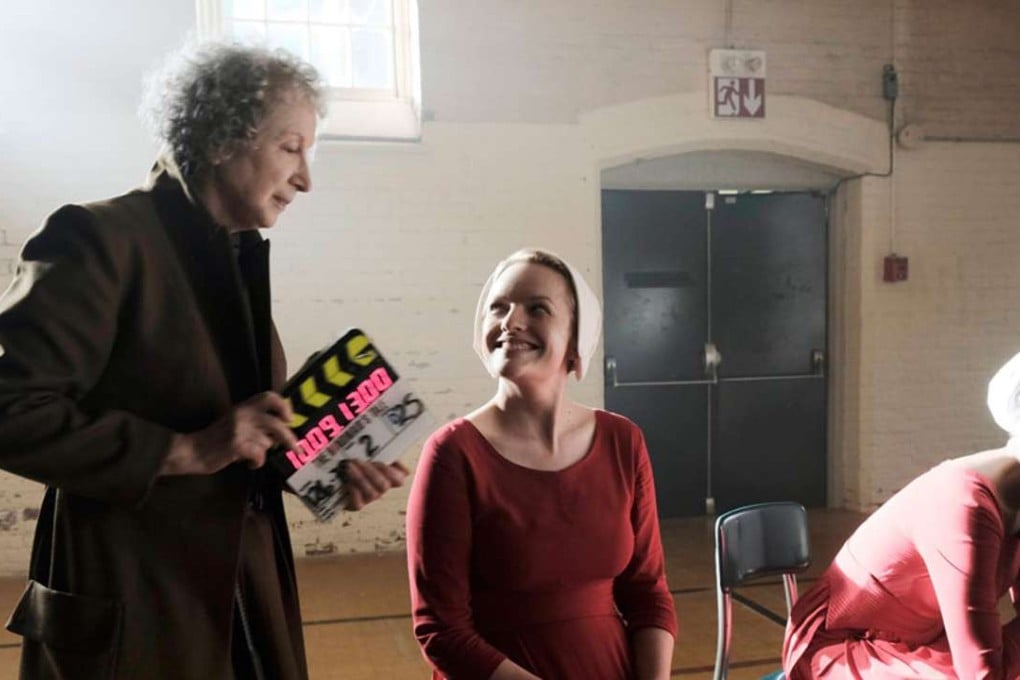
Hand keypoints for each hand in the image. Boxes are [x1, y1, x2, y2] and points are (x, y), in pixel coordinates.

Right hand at [161, 392, 297, 475]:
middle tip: (295, 448)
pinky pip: (259, 455)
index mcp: (244, 406)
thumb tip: (280, 431)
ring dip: (263, 452)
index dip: (284, 406)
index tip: (289, 419)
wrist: (192, 450)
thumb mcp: (235, 422)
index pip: (269, 396)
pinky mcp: (236, 445)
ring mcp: (239, 429)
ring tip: (252, 456)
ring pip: (267, 442)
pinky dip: (257, 463)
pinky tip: (249, 464)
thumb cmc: (216, 439)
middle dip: (289, 438)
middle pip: (276, 423)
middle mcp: (243, 414)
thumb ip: (255, 422)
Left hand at [341, 460, 409, 510]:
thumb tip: (405, 470)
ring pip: (372, 493)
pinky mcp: (357, 505)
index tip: (381, 462)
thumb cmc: (357, 464)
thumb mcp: (372, 456)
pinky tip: (347, 482)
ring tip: (349, 467)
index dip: (392, 473)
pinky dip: (353, 493)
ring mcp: (369, 498)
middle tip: (358, 461)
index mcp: (387, 477)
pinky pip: (358, 504)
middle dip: (371, 472)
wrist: (337, 474)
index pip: (399, 480)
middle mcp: (380, 490)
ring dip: (360, 479)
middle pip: (384, 485)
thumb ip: (386, 455)